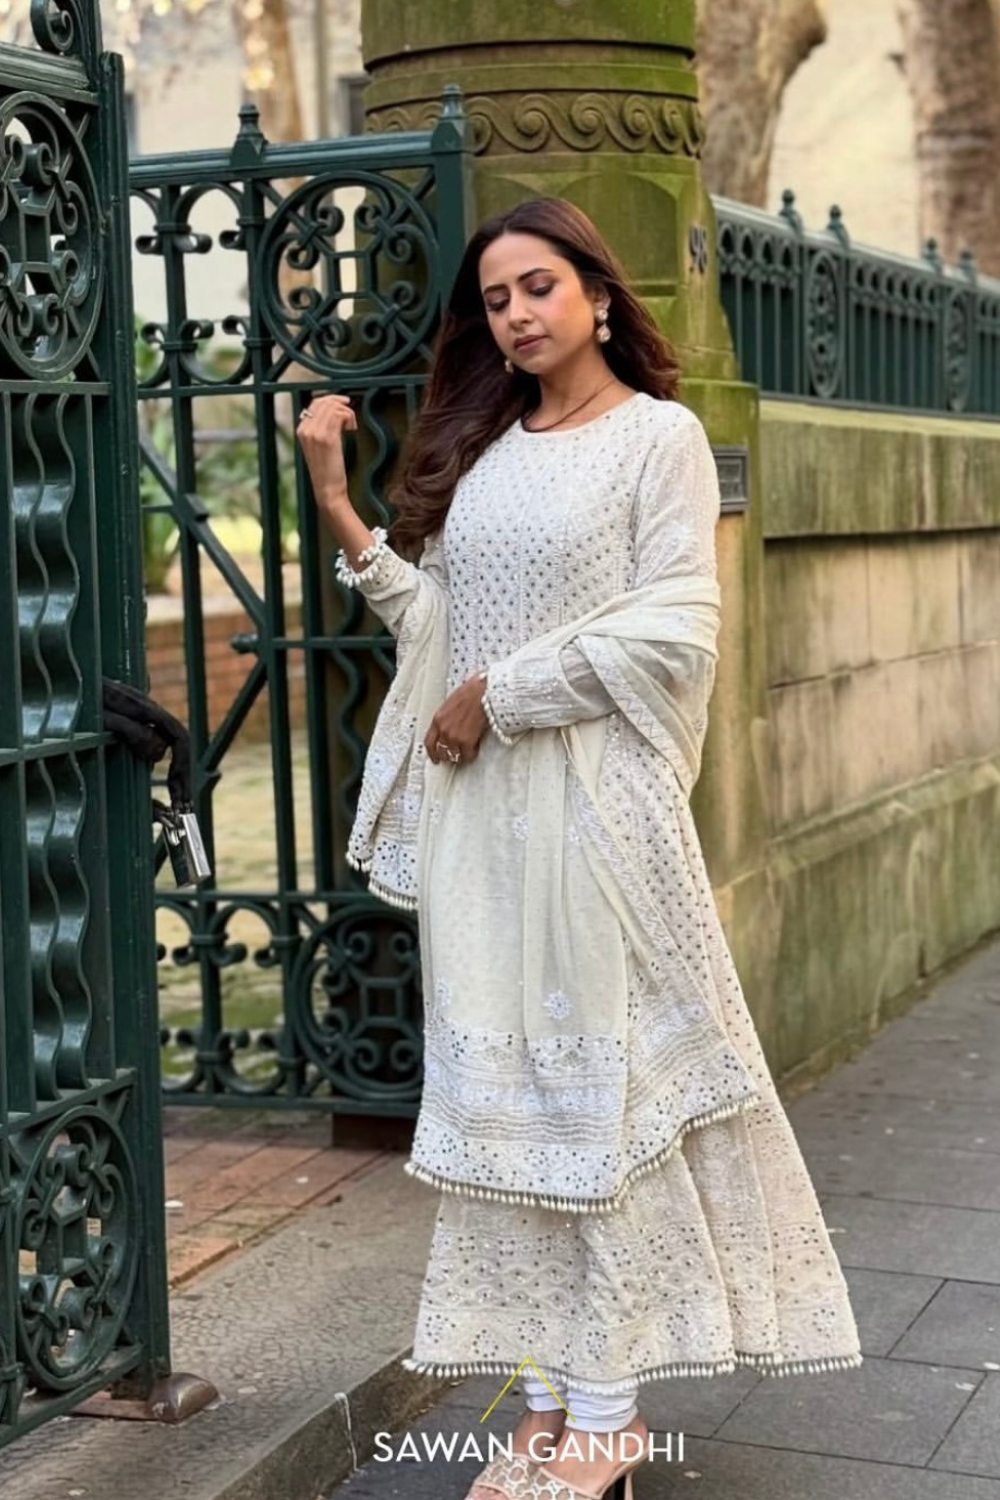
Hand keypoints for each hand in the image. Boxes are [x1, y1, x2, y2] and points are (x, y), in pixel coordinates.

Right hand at [296, 393, 356, 515]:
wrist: (327, 490)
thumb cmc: (327, 472)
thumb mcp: (319, 448)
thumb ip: (321, 430)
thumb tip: (335, 413)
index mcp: (301, 430)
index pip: (315, 404)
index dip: (331, 400)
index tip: (344, 405)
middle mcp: (305, 430)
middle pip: (323, 402)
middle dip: (340, 404)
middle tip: (351, 416)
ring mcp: (315, 433)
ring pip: (332, 407)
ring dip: (347, 412)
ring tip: (351, 426)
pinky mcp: (327, 438)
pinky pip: (339, 415)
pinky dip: (349, 418)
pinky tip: (351, 429)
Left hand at [424, 675, 488, 764]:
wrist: (482, 692)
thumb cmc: (471, 692)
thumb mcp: (451, 703)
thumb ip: (447, 717)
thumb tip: (450, 723)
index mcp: (438, 719)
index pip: (429, 742)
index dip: (432, 753)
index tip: (434, 757)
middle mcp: (443, 730)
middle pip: (441, 751)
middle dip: (446, 755)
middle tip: (451, 757)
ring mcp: (454, 737)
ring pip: (454, 755)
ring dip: (459, 755)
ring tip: (464, 753)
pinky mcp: (467, 741)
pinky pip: (467, 755)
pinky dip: (471, 754)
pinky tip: (474, 750)